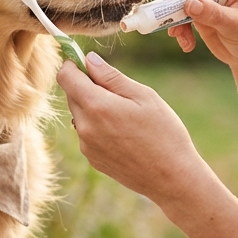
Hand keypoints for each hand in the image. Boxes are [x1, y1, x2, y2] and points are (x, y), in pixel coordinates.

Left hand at [56, 53, 212, 205]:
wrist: (172, 178)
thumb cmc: (164, 133)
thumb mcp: (144, 96)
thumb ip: (112, 77)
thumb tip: (89, 59)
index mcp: (97, 106)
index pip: (65, 77)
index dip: (73, 64)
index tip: (86, 62)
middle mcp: (84, 127)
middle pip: (72, 95)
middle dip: (87, 86)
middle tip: (118, 91)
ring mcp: (86, 146)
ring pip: (79, 115)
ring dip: (93, 108)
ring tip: (126, 117)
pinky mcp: (92, 159)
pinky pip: (87, 133)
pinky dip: (98, 127)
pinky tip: (124, 134)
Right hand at [163, 0, 237, 69]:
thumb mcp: (235, 26)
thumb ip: (213, 14)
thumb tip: (189, 3)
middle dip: (176, 0)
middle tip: (165, 17)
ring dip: (175, 17)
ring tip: (180, 37)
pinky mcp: (197, 6)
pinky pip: (178, 12)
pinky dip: (178, 27)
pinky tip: (188, 44)